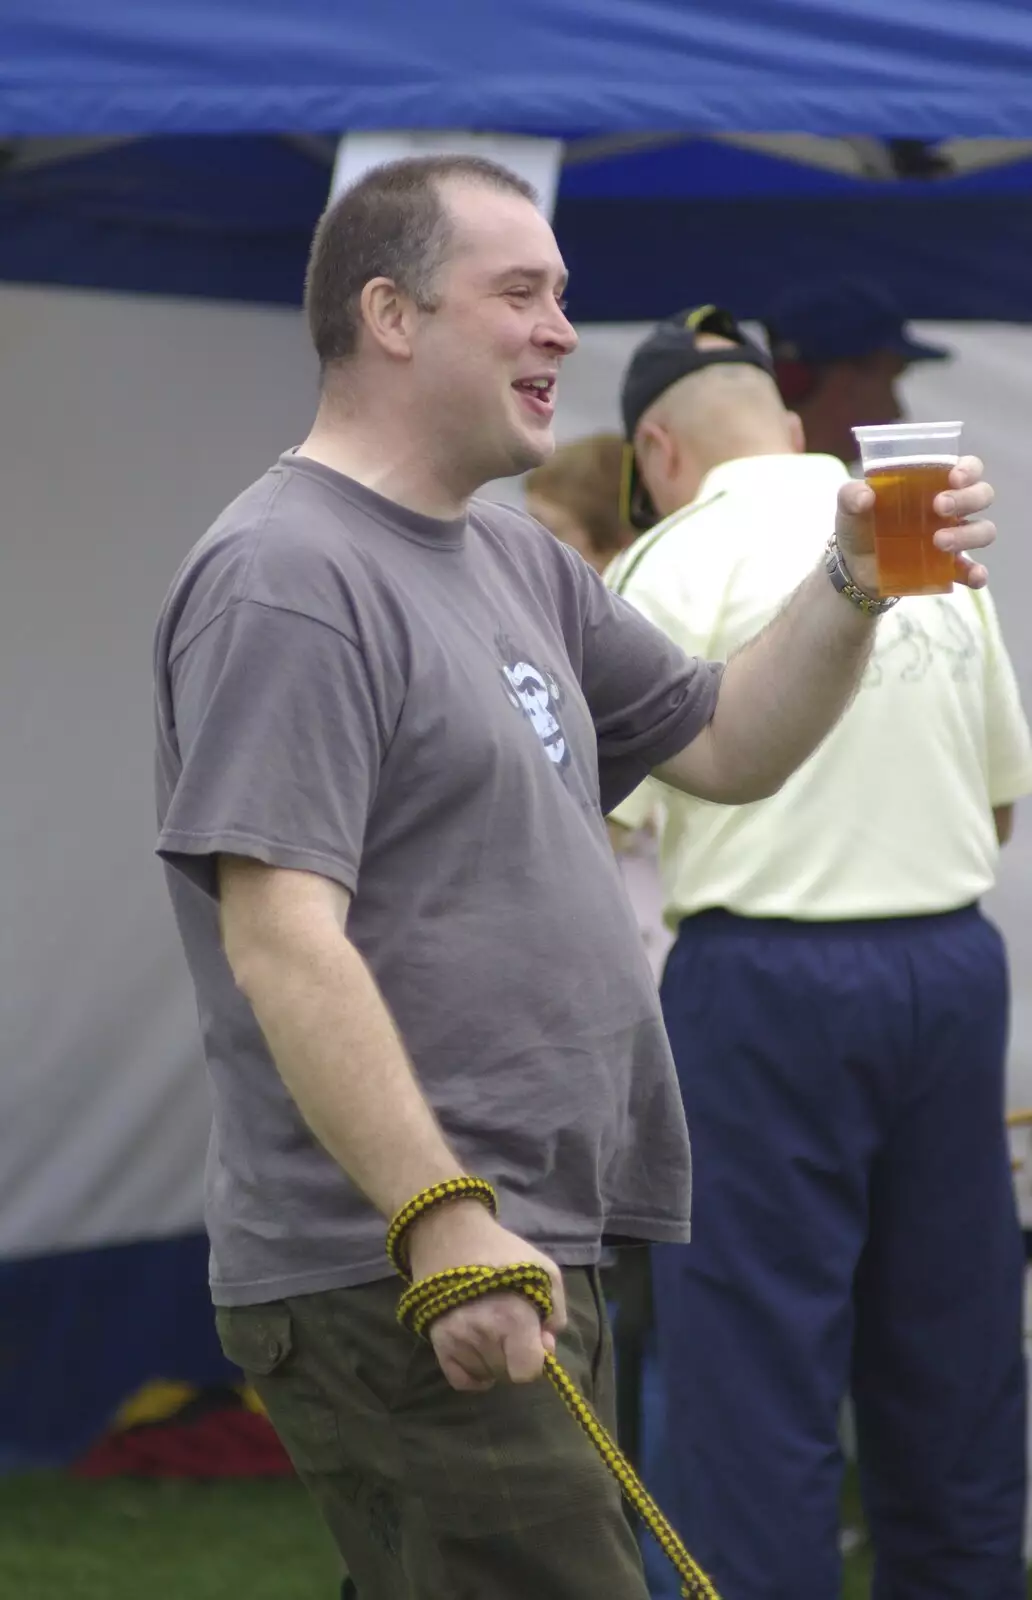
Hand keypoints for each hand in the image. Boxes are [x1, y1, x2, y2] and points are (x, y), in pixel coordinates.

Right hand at [406, 1200, 566, 1392]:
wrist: (451, 1235)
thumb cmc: (503, 1251)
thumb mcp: (544, 1271)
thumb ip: (556, 1312)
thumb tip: (546, 1347)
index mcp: (513, 1317)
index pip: (527, 1371)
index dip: (535, 1358)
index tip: (532, 1338)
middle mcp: (483, 1334)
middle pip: (507, 1373)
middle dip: (514, 1354)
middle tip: (510, 1327)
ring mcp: (456, 1340)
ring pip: (486, 1374)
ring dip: (494, 1359)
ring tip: (491, 1328)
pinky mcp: (437, 1343)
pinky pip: (461, 1381)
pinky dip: (473, 1372)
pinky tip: (478, 1351)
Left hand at [835, 455, 995, 592]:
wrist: (852, 566)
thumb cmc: (860, 524)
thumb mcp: (850, 505)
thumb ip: (852, 494)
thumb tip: (865, 496)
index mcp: (934, 484)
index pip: (968, 468)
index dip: (969, 470)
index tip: (953, 478)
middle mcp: (952, 508)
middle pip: (982, 495)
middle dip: (967, 499)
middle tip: (939, 506)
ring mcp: (954, 538)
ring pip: (983, 530)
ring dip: (967, 535)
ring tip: (938, 541)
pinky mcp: (949, 568)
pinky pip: (974, 570)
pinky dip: (977, 573)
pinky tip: (972, 577)